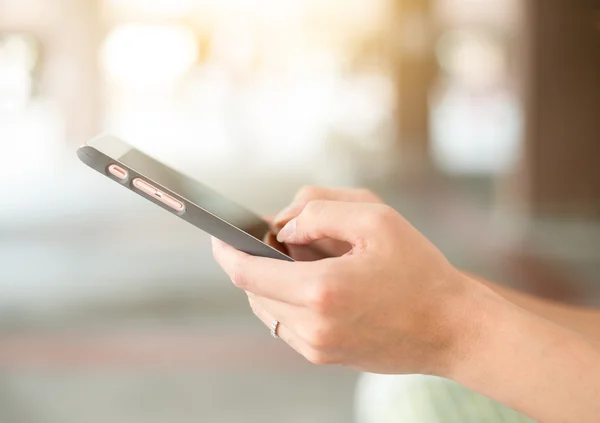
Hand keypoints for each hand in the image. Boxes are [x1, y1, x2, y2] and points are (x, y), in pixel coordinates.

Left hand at [212, 200, 487, 375]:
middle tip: (282, 238)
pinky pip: (287, 323)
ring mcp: (316, 348)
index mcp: (321, 291)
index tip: (217, 237)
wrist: (452, 327)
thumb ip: (318, 211)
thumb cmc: (420, 270)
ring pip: (268, 308)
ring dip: (275, 280)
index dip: (227, 252)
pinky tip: (318, 283)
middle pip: (255, 290)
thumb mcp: (375, 218)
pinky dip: (290, 298)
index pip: (248, 273)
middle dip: (259, 260)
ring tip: (308, 260)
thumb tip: (282, 227)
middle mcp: (312, 326)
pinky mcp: (324, 357)